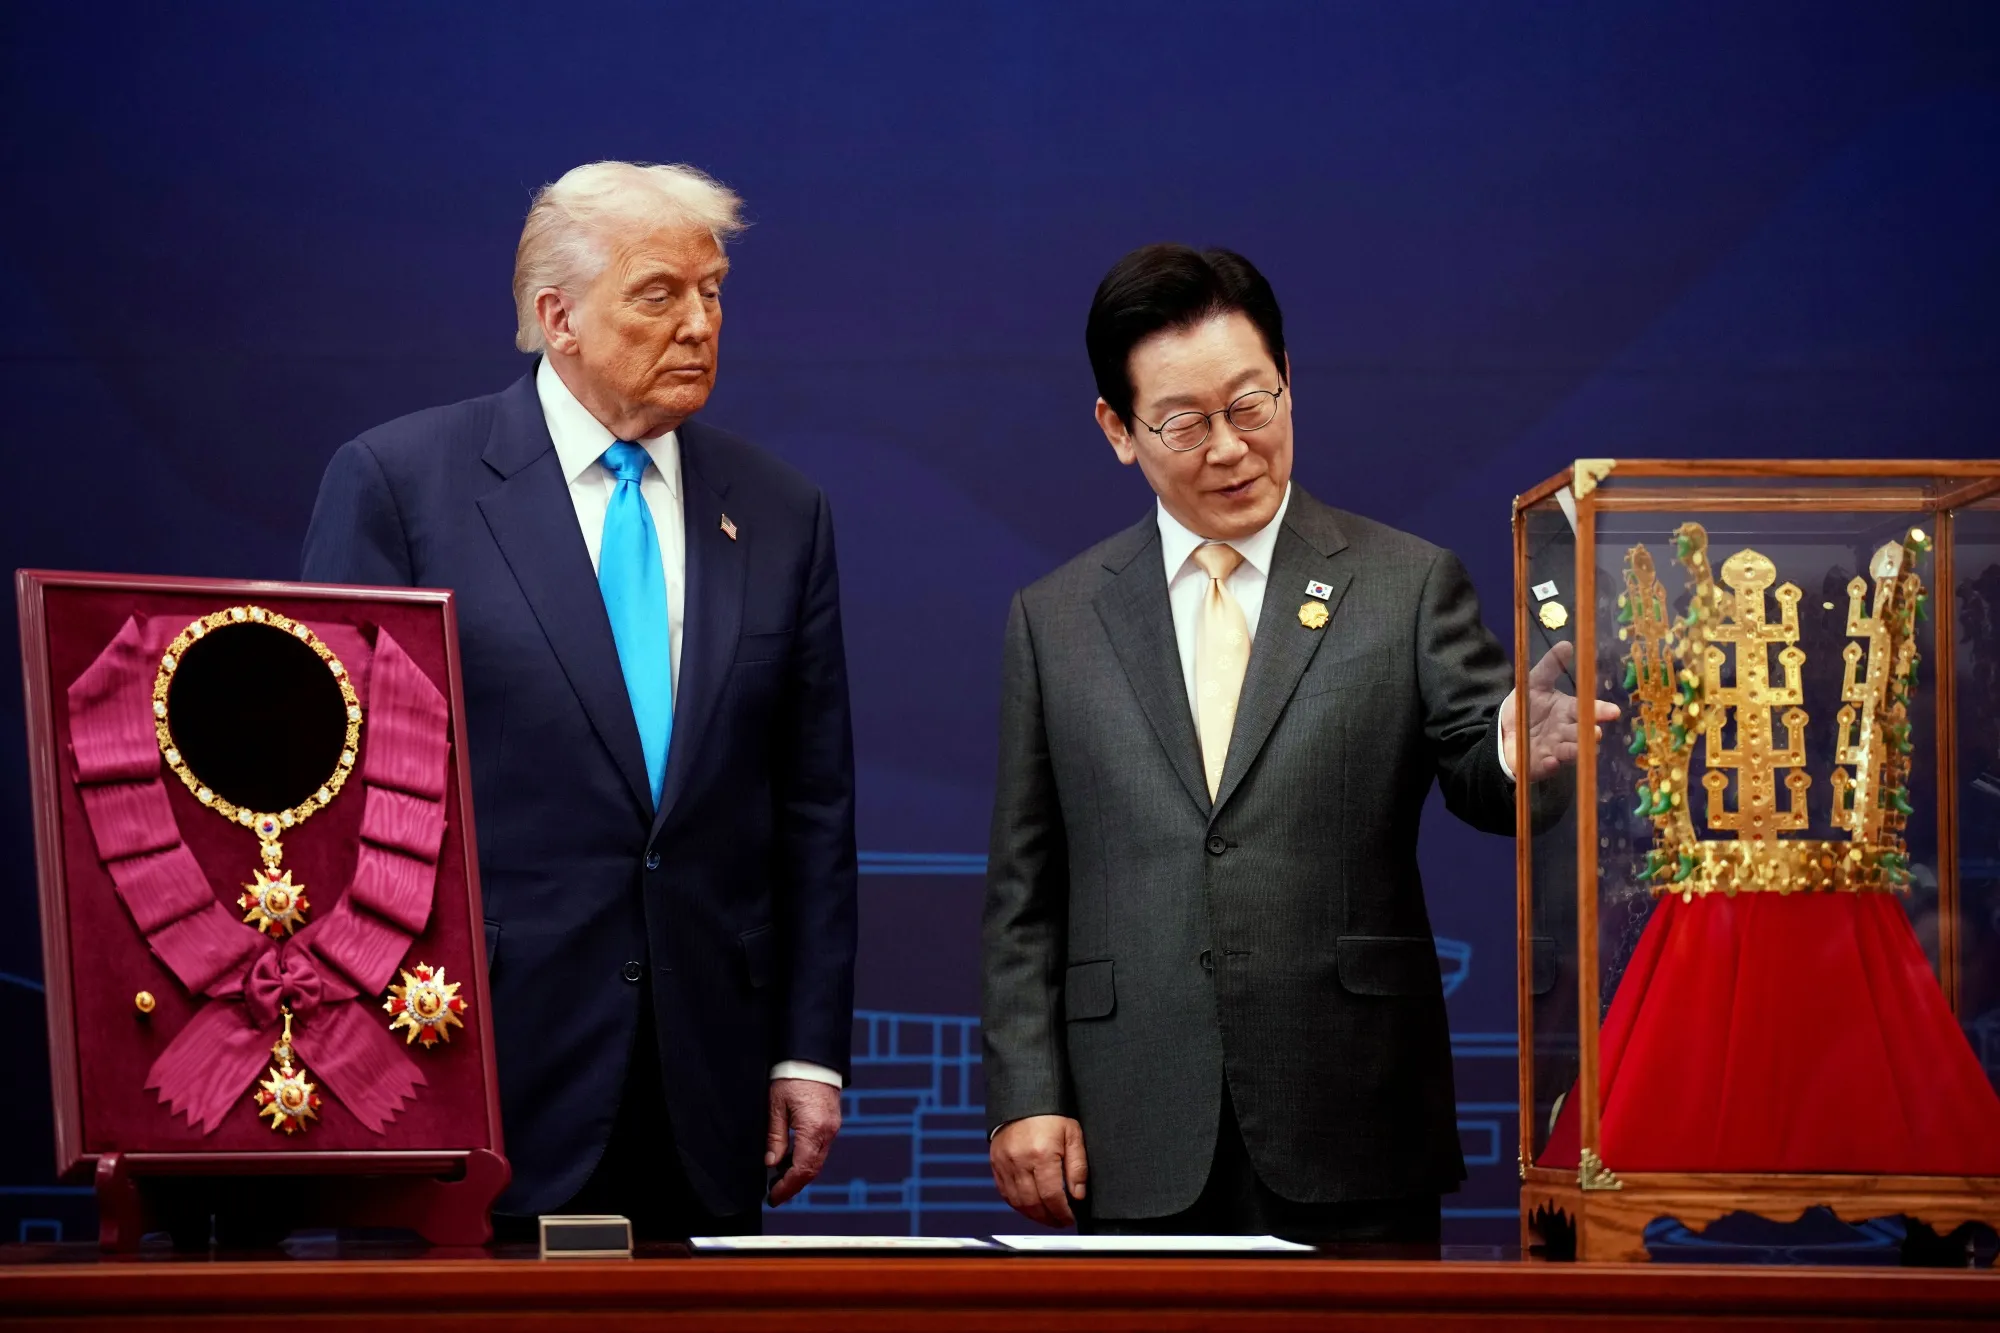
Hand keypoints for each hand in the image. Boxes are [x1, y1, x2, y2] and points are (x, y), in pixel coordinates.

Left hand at [765, 1078, 841, 1205]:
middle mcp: (827, 1132)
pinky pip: (820, 1148)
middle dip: (793, 1185)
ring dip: (800, 1173)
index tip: (773, 1198)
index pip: (802, 1169)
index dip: (787, 1187)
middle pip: (812, 1169)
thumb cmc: (792, 1077)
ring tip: (778, 1179)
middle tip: (775, 1195)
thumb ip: (775, 1137)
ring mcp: (832, 1127)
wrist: (813, 1056)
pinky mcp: (832, 1122)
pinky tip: (791, 1160)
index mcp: (813, 1129)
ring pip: (817, 1160)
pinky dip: (806, 1159)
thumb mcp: (775, 1107)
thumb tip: (771, 1164)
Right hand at [990, 1114, 1087, 1226]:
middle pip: (1033, 1203)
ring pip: (1018, 1202)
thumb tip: (1078, 1195)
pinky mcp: (996, 1164)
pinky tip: (1031, 1207)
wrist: (1023, 1098)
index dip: (1062, 1212)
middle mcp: (1020, 1161)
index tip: (1070, 1218)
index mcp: (1042, 1154)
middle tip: (1061, 1222)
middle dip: (1049, 1218)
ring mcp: (1004, 1163)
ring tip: (1048, 1217)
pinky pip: (1006, 1194)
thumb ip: (1077, 1167)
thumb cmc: (1051, 1115)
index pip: (1052, 1196)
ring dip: (1034, 1216)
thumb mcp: (1073, 1135)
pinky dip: (1019, 1205)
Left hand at [1500, 640, 1621, 780]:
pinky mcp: (1541, 764)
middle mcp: (1566, 731)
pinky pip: (1548, 766)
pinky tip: (1551, 761)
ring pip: (1570, 750)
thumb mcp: (1534, 684)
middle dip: (1590, 733)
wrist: (1503, 732)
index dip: (1600, 710)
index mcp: (1568, 711)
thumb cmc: (1526, 708)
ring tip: (1580, 747)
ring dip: (1575, 749)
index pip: (1587, 709)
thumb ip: (1550, 666)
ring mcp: (1555, 749)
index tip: (1613, 711)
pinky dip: (1551, 764)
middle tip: (1597, 732)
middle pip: (1582, 732)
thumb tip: (1567, 644)